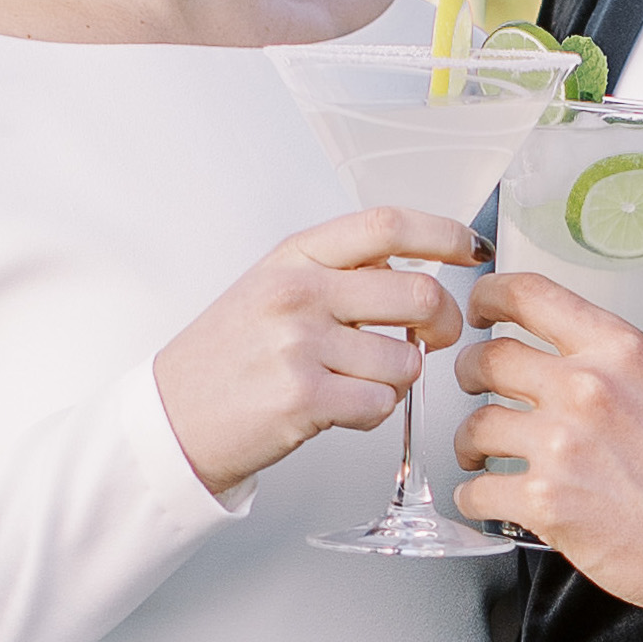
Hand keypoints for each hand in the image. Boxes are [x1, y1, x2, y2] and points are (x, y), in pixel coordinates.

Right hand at [155, 209, 481, 498]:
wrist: (172, 416)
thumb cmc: (228, 355)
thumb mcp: (272, 287)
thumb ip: (338, 273)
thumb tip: (414, 273)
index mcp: (294, 256)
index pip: (386, 225)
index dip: (442, 233)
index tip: (471, 248)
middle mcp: (298, 291)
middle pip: (418, 293)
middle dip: (445, 322)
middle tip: (437, 338)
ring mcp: (300, 344)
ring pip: (407, 360)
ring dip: (398, 379)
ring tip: (357, 382)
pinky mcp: (304, 397)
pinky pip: (381, 403)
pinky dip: (374, 411)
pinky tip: (340, 407)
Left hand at [450, 275, 642, 618]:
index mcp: (620, 351)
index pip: (531, 297)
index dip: (492, 295)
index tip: (482, 306)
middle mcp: (583, 390)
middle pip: (489, 360)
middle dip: (471, 373)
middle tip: (474, 386)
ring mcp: (559, 447)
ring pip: (476, 426)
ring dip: (470, 440)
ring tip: (479, 451)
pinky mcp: (544, 503)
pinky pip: (476, 489)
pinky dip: (473, 495)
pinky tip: (487, 497)